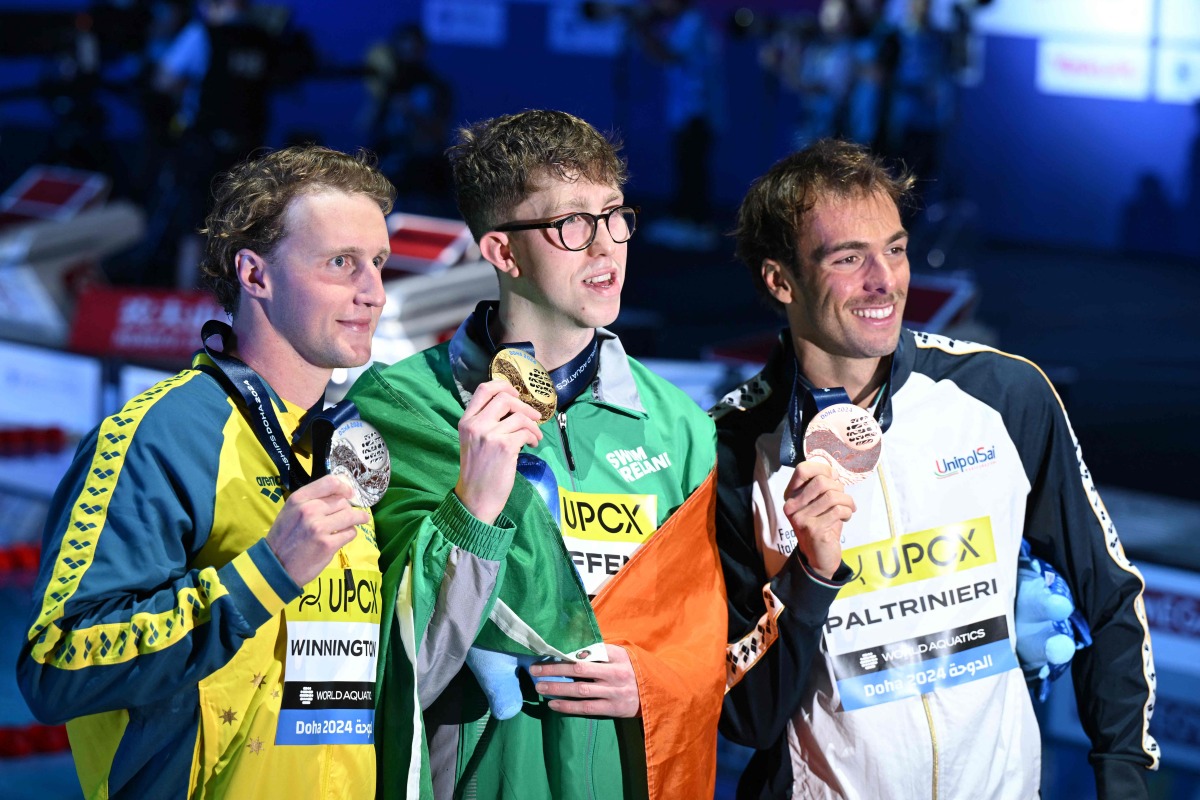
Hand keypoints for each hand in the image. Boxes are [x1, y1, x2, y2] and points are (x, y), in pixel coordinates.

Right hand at [266, 474, 366, 586]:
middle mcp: (309, 510)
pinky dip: (350, 534)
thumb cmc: (284, 538)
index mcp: (298, 499)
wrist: (275, 566)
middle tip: (345, 515)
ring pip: (350, 516)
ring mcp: (319, 527)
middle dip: (347, 508)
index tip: (349, 493)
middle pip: (342, 501)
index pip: (330, 482)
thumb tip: (341, 493)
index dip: (344, 487)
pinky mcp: (328, 544)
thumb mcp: (291, 512)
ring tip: (357, 521)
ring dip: (356, 519)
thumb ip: (311, 500)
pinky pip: (350, 533)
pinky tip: (342, 537)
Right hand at [454, 379, 543, 524]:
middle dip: (524, 406)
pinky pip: (526, 432)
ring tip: (535, 437)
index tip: (516, 394)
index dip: (503, 385)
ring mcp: (489, 435)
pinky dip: (533, 437)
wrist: (476, 498)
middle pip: (505, 398)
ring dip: (533, 426)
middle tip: (534, 417)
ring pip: (520, 416)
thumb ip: (486, 422)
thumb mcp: (474, 441)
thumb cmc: (478, 471)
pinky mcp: (504, 446)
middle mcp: (475, 425)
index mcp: (466, 421)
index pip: (484, 390)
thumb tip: (514, 406)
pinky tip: (533, 445)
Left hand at [529, 644, 640, 717]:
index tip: (548, 651)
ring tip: (539, 686)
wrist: (660, 694)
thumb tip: (576, 646)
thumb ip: (604, 651)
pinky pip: (586, 708)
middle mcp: (615, 672)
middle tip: (535, 669)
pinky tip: (553, 704)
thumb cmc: (636, 671)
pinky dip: (568, 706)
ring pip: (580, 690)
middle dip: (555, 668)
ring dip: (557, 688)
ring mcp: (614, 692)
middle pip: (579, 669)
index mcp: (618, 655)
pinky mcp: (613, 708)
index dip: (566, 652)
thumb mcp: (625, 655)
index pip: (588, 651)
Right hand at [783, 459, 855, 579]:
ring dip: (847, 501)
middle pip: (821, 481)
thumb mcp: (821, 503)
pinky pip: (838, 510)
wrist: (819, 557)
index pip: (802, 469)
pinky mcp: (813, 529)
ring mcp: (800, 518)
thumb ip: (824, 487)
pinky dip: (848, 512)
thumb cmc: (823, 526)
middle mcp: (792, 506)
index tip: (833, 478)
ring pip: (832, 496)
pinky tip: (846, 518)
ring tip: (848, 509)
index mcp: (791, 496)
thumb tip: (833, 471)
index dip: (822, 469)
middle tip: (843, 499)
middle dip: (839, 488)